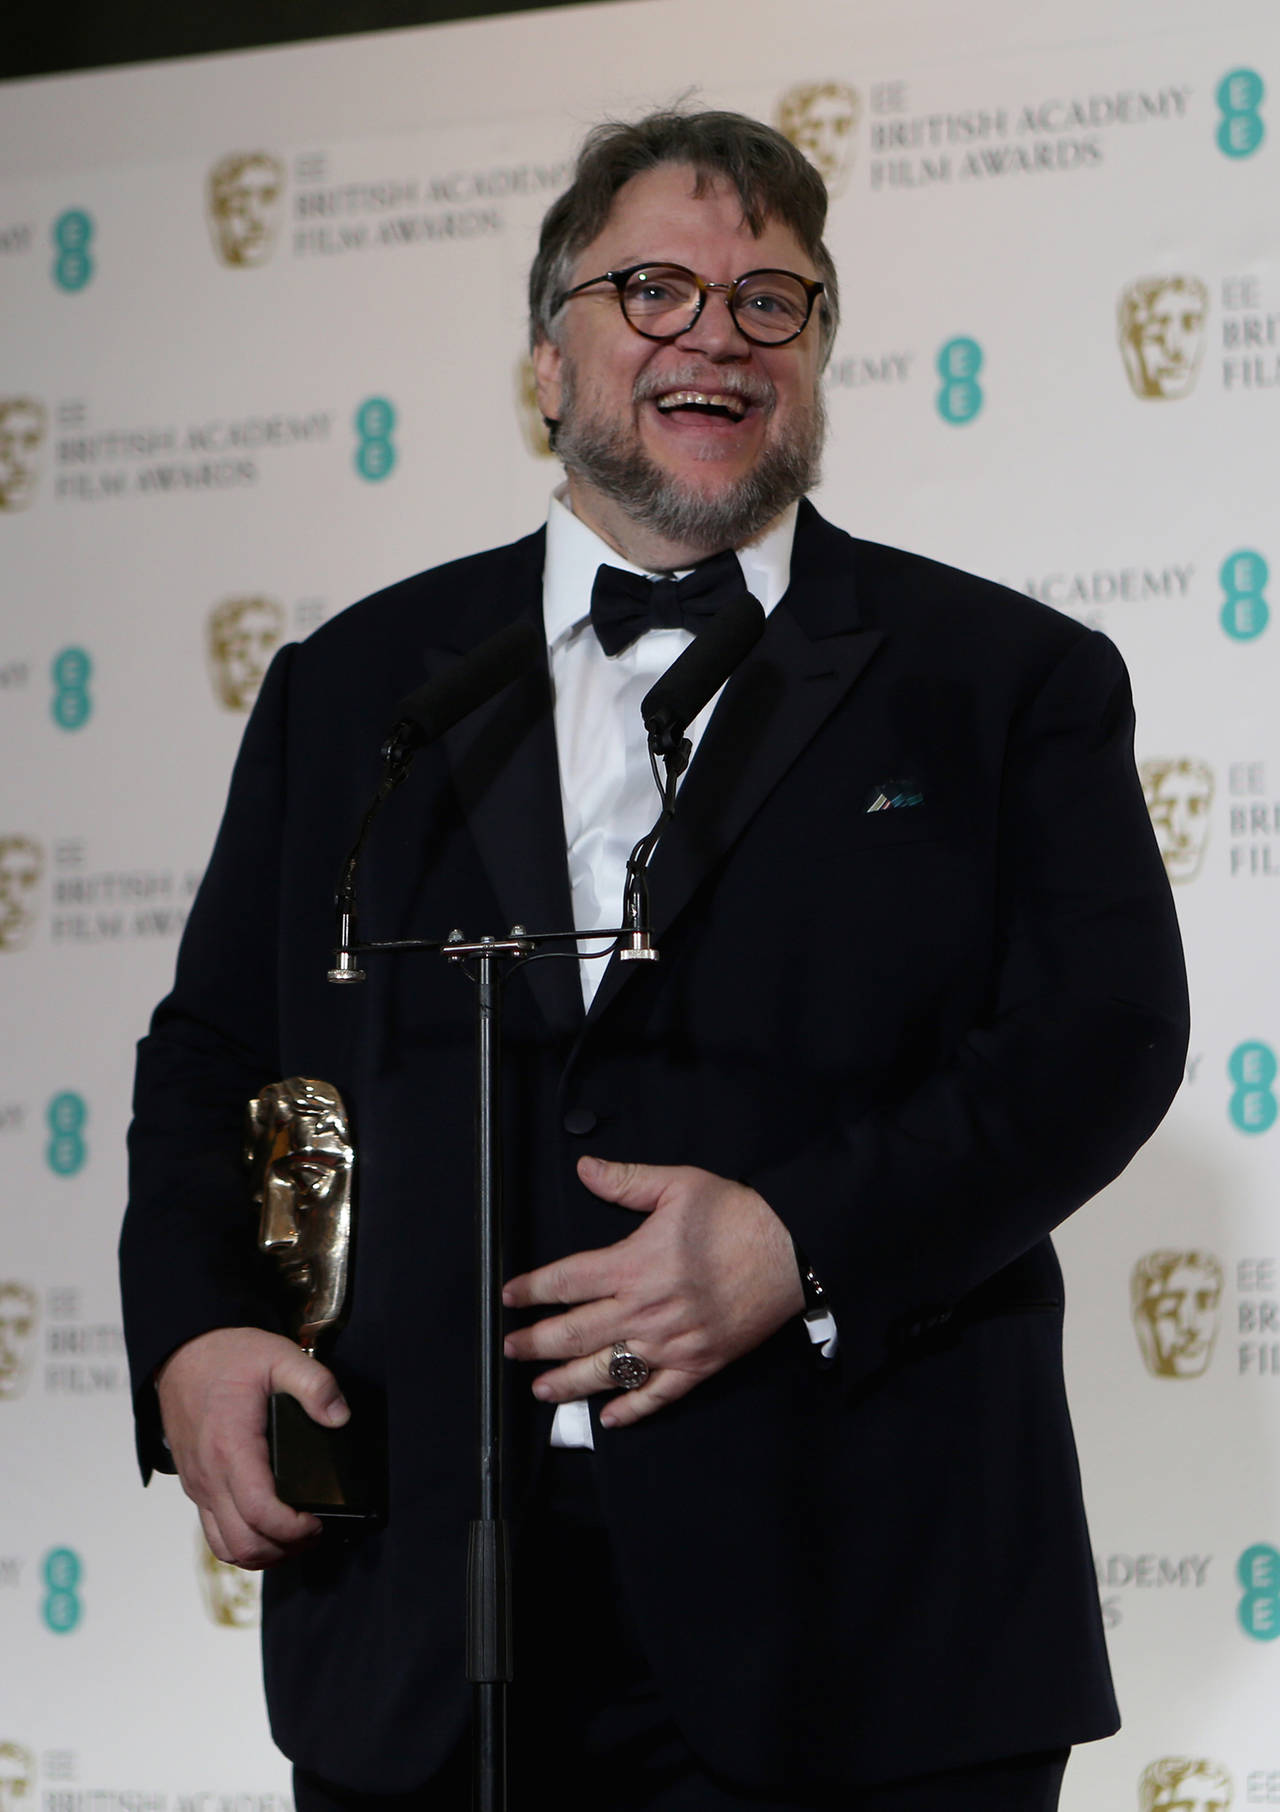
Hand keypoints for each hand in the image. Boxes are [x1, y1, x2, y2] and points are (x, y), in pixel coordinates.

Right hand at [155, 1326, 348, 1567]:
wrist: (182, 1355)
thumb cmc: (229, 1357)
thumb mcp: (279, 1356)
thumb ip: (314, 1383)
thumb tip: (340, 1417)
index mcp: (231, 1448)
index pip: (259, 1512)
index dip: (293, 1529)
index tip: (319, 1520)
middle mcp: (210, 1476)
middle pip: (244, 1543)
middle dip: (285, 1548)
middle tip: (316, 1531)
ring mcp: (199, 1487)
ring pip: (227, 1548)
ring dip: (265, 1553)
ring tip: (296, 1535)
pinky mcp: (196, 1489)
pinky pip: (215, 1535)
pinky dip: (244, 1543)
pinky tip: (269, 1528)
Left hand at [502, 1157, 803, 1427]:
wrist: (790, 1250)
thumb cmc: (735, 1217)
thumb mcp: (678, 1186)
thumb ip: (626, 1182)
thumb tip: (586, 1168)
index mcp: (634, 1264)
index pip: (566, 1282)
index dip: (532, 1290)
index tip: (511, 1296)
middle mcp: (645, 1309)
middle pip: (575, 1334)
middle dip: (536, 1344)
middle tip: (513, 1348)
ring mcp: (670, 1342)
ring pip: (607, 1371)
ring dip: (568, 1383)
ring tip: (543, 1389)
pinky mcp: (698, 1364)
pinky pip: (657, 1395)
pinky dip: (631, 1410)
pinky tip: (608, 1417)